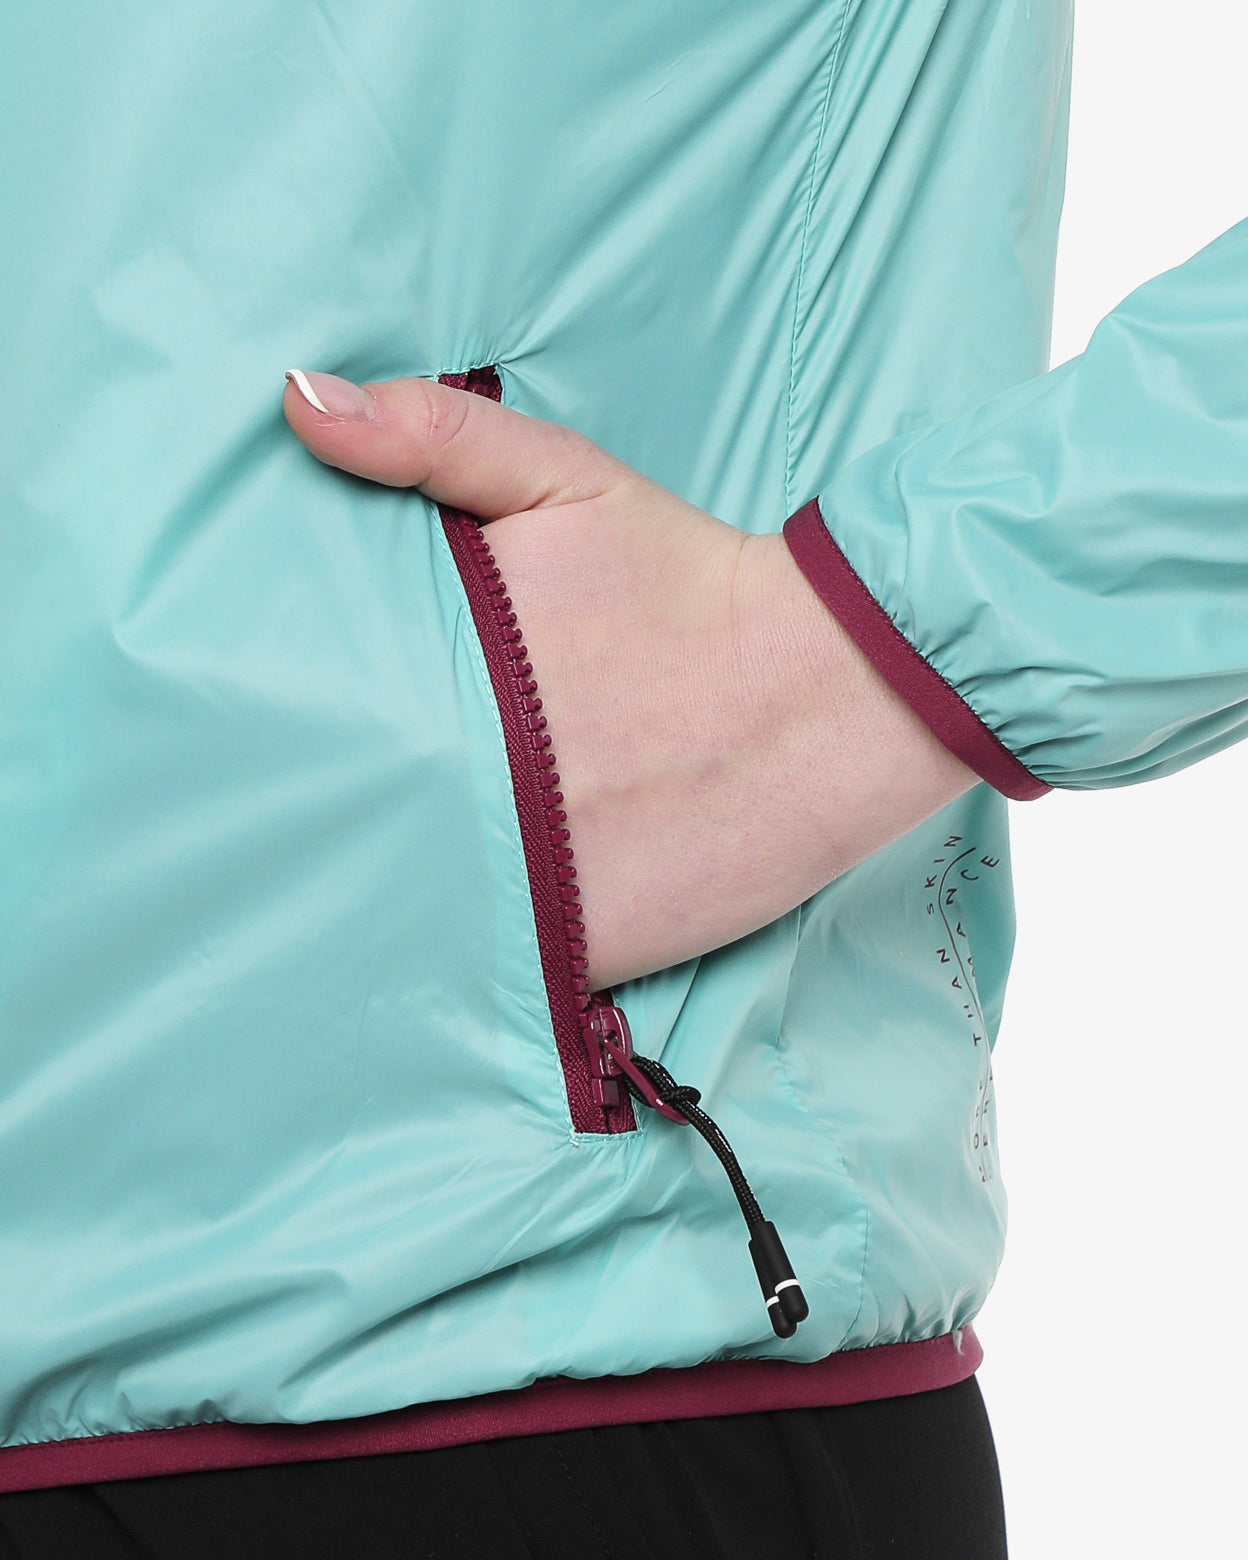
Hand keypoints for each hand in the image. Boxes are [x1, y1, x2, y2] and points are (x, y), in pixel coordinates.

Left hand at [283, 371, 974, 987]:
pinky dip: (455, 962)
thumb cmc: (687, 584)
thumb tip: (299, 403)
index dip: (266, 727)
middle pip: (329, 826)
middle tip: (288, 816)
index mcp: (438, 672)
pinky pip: (480, 974)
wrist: (827, 689)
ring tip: (354, 881)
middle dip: (304, 819)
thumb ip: (432, 437)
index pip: (299, 716)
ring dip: (369, 899)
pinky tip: (443, 937)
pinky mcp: (579, 951)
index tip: (256, 728)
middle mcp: (464, 786)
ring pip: (393, 913)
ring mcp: (522, 880)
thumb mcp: (564, 483)